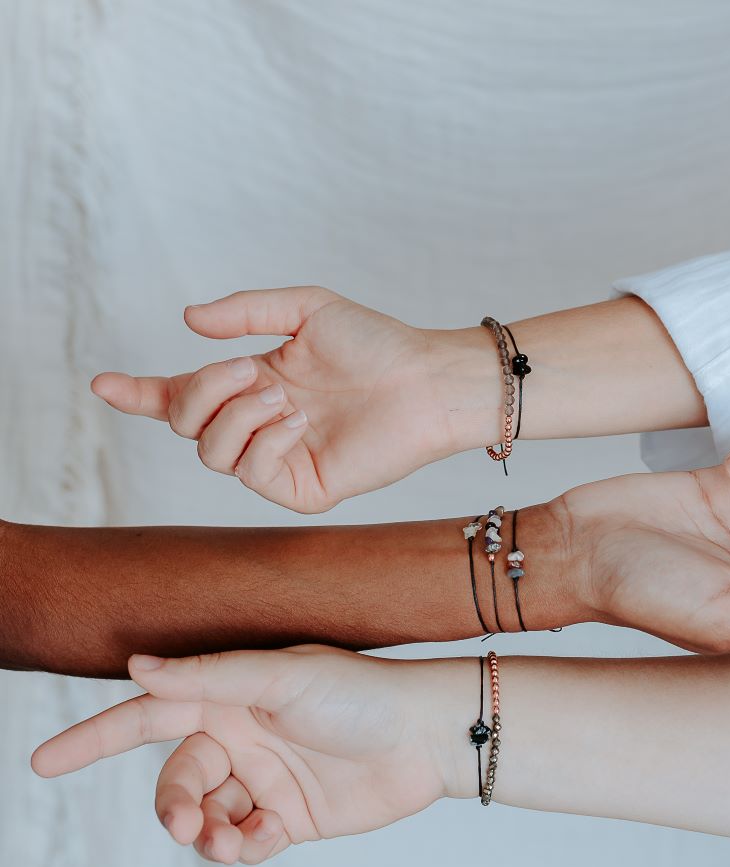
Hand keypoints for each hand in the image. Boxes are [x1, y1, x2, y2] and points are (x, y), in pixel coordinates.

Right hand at [32, 647, 456, 863]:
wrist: (424, 735)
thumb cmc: (360, 692)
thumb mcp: (281, 677)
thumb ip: (209, 676)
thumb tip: (136, 665)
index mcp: (231, 694)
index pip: (149, 712)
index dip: (96, 736)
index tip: (44, 761)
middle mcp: (242, 734)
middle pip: (176, 779)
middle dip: (172, 805)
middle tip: (188, 823)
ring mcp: (265, 777)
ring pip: (207, 816)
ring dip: (206, 832)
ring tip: (229, 836)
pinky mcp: (290, 815)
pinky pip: (245, 840)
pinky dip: (243, 846)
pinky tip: (262, 837)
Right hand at [91, 288, 487, 512]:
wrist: (423, 380)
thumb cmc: (375, 343)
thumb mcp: (305, 309)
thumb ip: (245, 313)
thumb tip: (188, 322)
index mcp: (255, 386)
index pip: (184, 397)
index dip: (139, 393)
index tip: (101, 383)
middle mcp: (260, 425)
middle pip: (187, 424)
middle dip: (204, 391)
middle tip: (249, 370)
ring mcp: (279, 459)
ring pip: (211, 451)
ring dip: (238, 416)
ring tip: (285, 397)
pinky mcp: (303, 489)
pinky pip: (251, 473)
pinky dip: (264, 441)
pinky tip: (297, 423)